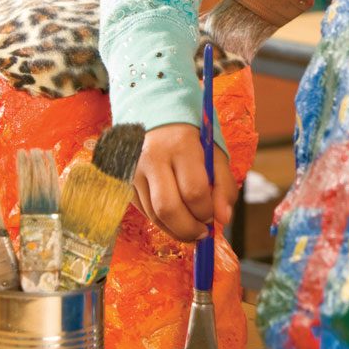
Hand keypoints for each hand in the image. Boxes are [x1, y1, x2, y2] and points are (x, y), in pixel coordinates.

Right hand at [135, 123, 236, 242]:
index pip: (194, 191)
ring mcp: (133, 169)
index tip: (213, 217)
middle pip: (168, 209)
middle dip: (188, 229)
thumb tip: (224, 219)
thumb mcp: (215, 154)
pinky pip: (144, 211)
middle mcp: (152, 157)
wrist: (156, 116)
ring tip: (190, 228)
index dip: (206, 212)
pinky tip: (174, 217)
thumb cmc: (192, 139)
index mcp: (181, 145)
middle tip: (201, 233)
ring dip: (175, 230)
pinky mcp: (124, 180)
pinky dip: (162, 222)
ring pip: (154, 215)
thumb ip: (225, 186)